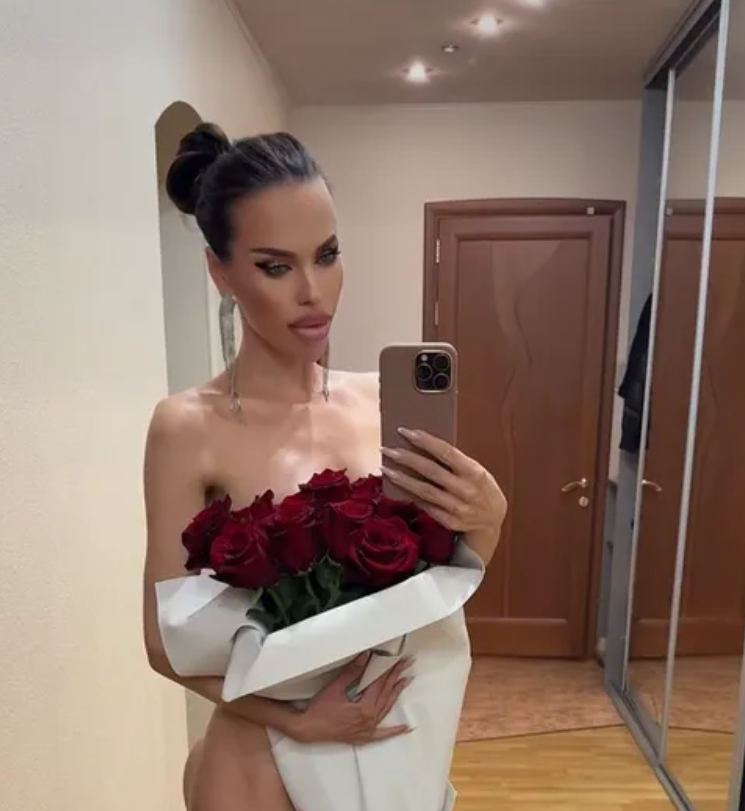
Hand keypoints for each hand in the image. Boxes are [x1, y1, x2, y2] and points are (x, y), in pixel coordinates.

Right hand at [290, 654, 413, 744]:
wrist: (309, 728)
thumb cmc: (320, 711)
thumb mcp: (336, 688)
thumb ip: (352, 672)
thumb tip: (364, 658)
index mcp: (364, 708)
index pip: (380, 683)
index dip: (389, 670)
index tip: (397, 661)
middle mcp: (369, 719)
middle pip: (386, 693)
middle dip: (396, 677)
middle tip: (405, 665)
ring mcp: (367, 728)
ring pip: (386, 708)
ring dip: (396, 694)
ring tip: (405, 681)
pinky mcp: (363, 736)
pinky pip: (382, 734)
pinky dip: (394, 731)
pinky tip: (405, 728)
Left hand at [381, 428, 506, 555]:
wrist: (493, 518)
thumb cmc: (481, 486)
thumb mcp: (475, 469)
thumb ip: (454, 460)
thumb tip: (423, 445)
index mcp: (474, 472)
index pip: (446, 452)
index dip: (424, 440)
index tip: (405, 431)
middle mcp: (466, 490)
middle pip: (430, 471)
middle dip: (406, 458)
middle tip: (387, 450)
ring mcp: (457, 508)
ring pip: (424, 491)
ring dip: (402, 478)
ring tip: (386, 468)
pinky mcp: (449, 521)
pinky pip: (425, 506)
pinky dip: (410, 495)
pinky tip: (397, 487)